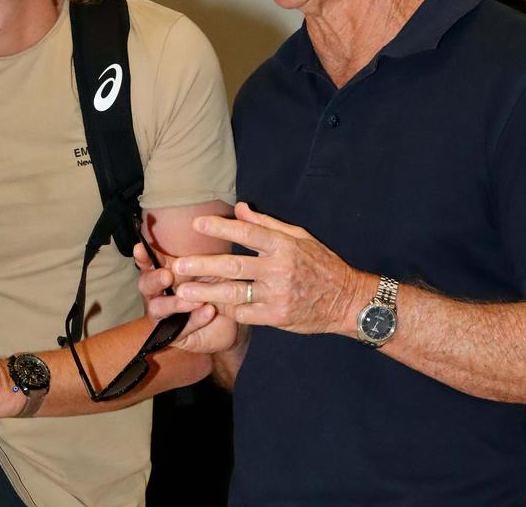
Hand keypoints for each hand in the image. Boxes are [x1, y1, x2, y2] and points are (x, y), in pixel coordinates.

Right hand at [134, 242, 238, 353]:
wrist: (229, 321)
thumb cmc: (214, 290)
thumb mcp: (210, 272)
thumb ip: (199, 264)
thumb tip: (194, 256)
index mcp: (164, 274)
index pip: (149, 263)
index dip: (142, 256)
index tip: (140, 248)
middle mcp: (157, 294)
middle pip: (146, 285)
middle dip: (154, 279)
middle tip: (167, 276)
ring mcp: (162, 316)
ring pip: (158, 308)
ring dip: (176, 303)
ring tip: (197, 300)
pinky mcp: (174, 335)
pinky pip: (181, 328)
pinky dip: (196, 319)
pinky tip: (209, 311)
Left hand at [173, 202, 363, 334]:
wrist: (347, 300)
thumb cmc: (321, 264)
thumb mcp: (299, 237)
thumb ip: (267, 224)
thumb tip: (240, 208)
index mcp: (283, 245)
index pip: (247, 233)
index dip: (221, 228)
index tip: (197, 224)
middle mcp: (279, 269)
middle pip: (234, 266)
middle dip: (202, 266)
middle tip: (178, 265)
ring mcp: (278, 295)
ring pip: (235, 293)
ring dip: (206, 293)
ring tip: (182, 292)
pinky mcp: (278, 317)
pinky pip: (246, 313)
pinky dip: (228, 310)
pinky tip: (211, 307)